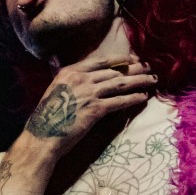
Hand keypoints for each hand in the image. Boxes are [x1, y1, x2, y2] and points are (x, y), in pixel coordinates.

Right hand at [23, 56, 156, 157]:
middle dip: (135, 69)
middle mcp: (81, 78)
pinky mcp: (95, 109)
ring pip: (121, 83)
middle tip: (149, 68)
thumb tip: (88, 79)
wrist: (42, 136)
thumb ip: (72, 82)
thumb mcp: (57, 91)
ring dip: (139, 81)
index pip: (101, 60)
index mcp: (70, 71)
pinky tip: (143, 97)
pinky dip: (133, 98)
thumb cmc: (48, 117)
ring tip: (153, 80)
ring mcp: (89, 93)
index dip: (120, 59)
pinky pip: (120, 101)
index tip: (133, 59)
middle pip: (114, 71)